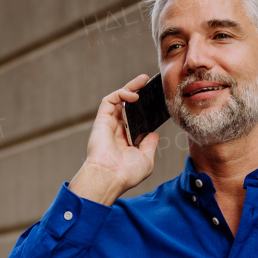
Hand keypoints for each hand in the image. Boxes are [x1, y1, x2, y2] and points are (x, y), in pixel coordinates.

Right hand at [69, 74, 160, 204]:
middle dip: (137, 92)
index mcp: (126, 141)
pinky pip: (109, 101)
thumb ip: (149, 145)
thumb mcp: (146, 160)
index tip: (157, 101)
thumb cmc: (126, 173)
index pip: (136, 119)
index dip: (145, 109)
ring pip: (118, 100)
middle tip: (148, 82)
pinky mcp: (101, 120)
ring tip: (143, 80)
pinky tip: (133, 95)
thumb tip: (153, 134)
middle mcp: (117, 132)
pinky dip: (121, 94)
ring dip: (130, 88)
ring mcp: (108, 125)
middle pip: (127, 107)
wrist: (110, 177)